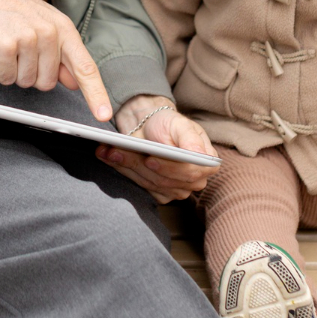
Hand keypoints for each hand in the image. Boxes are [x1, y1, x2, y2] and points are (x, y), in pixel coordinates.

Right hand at [0, 0, 111, 121]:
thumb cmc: (7, 8)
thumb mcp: (41, 23)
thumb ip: (60, 53)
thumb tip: (74, 81)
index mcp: (62, 27)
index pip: (85, 66)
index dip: (96, 94)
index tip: (104, 115)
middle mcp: (49, 33)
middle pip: (48, 83)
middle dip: (32, 74)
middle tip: (19, 51)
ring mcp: (27, 39)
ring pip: (26, 82)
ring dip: (14, 71)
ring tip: (7, 45)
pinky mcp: (5, 47)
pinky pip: (6, 78)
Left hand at [97, 94, 218, 202]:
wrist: (151, 127)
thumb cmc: (169, 123)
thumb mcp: (181, 124)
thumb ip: (190, 138)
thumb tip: (198, 153)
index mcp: (207, 163)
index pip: (190, 172)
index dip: (169, 168)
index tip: (149, 159)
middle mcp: (195, 180)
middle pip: (166, 180)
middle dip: (139, 165)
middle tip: (116, 151)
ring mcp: (177, 189)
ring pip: (149, 183)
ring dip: (127, 167)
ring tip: (109, 152)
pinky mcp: (159, 193)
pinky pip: (141, 187)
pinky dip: (124, 171)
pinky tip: (111, 157)